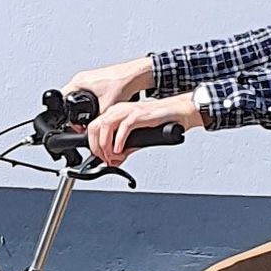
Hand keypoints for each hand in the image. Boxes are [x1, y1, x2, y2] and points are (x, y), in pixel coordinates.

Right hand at [62, 57, 153, 115]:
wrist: (135, 75)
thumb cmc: (123, 82)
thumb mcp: (107, 106)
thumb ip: (97, 119)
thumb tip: (93, 129)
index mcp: (79, 81)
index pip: (63, 98)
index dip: (66, 114)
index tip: (72, 123)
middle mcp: (82, 79)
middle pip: (69, 98)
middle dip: (74, 111)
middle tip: (81, 121)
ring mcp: (89, 79)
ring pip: (78, 96)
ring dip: (82, 106)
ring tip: (91, 112)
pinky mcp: (97, 81)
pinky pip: (87, 93)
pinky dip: (90, 101)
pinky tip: (98, 105)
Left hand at [87, 94, 202, 165]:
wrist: (178, 112)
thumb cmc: (159, 121)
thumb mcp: (137, 136)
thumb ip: (125, 148)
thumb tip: (115, 160)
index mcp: (115, 112)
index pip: (93, 127)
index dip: (93, 145)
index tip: (99, 158)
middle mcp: (118, 110)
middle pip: (94, 126)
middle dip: (96, 146)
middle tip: (103, 159)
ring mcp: (128, 110)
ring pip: (105, 126)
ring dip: (105, 144)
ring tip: (111, 156)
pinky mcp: (138, 114)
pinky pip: (123, 128)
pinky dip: (118, 141)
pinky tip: (120, 151)